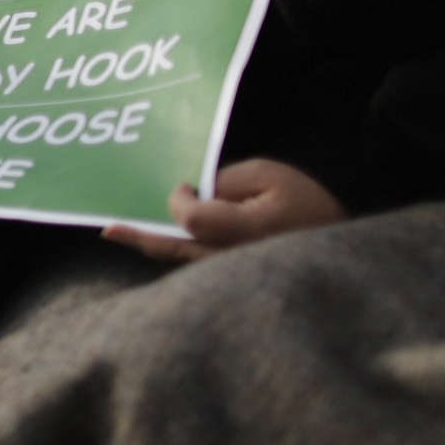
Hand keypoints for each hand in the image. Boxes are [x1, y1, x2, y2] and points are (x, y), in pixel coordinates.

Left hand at [103, 158, 348, 264]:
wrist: (336, 226)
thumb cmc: (303, 195)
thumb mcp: (266, 174)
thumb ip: (223, 182)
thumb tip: (191, 194)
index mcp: (247, 230)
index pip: (194, 221)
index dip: (178, 201)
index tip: (182, 185)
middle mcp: (237, 256)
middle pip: (179, 249)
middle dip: (143, 238)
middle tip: (109, 230)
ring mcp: (237, 269)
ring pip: (184, 260)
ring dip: (152, 245)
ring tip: (117, 234)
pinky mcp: (238, 271)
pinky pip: (197, 262)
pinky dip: (172, 250)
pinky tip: (151, 239)